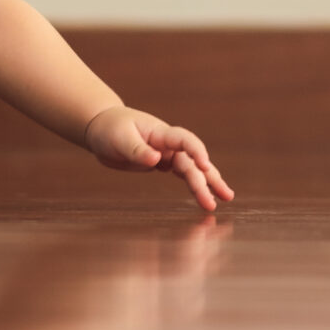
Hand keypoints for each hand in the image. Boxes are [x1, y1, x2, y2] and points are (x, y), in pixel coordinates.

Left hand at [82, 106, 235, 211]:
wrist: (103, 128)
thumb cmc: (111, 129)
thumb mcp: (120, 139)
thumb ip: (137, 150)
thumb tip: (156, 160)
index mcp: (160, 134)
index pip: (184, 140)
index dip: (196, 151)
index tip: (205, 166)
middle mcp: (169, 144)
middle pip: (191, 162)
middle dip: (204, 181)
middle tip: (215, 202)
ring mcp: (168, 154)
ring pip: (192, 170)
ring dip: (208, 184)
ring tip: (226, 198)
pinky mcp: (163, 163)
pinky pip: (184, 174)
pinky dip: (195, 184)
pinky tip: (207, 195)